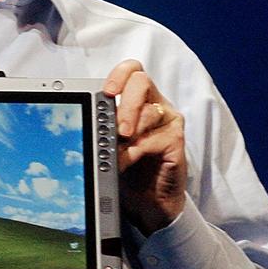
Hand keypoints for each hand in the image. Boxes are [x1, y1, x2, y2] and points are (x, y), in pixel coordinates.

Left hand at [104, 60, 185, 234]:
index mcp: (138, 97)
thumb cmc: (129, 165)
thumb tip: (90, 119)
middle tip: (117, 129)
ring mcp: (168, 120)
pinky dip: (136, 151)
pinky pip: (156, 138)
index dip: (118, 75)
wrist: (146, 198)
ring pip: (148, 112)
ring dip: (127, 135)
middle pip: (141, 81)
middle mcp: (155, 103)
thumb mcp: (111, 141)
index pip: (132, 70)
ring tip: (115, 153)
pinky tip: (127, 161)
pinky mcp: (177, 140)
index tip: (106, 92)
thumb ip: (104, 126)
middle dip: (125, 104)